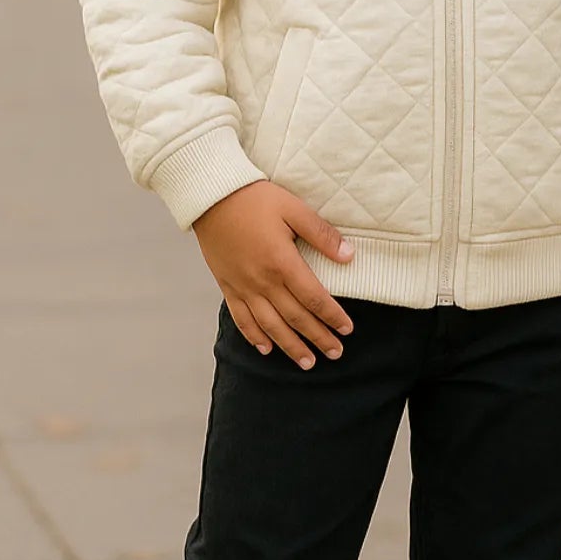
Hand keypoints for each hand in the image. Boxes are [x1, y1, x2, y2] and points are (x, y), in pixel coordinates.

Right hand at [192, 180, 355, 368]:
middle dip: (318, 338)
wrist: (211, 196)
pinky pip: (241, 318)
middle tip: (336, 353)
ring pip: (270, 326)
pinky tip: (266, 349)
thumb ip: (322, 235)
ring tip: (307, 363)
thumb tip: (349, 256)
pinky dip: (254, 336)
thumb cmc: (255, 198)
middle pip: (295, 318)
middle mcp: (262, 281)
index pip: (314, 298)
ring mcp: (242, 287)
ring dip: (290, 346)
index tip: (347, 329)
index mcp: (282, 262)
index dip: (332, 316)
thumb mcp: (294, 209)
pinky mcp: (227, 286)